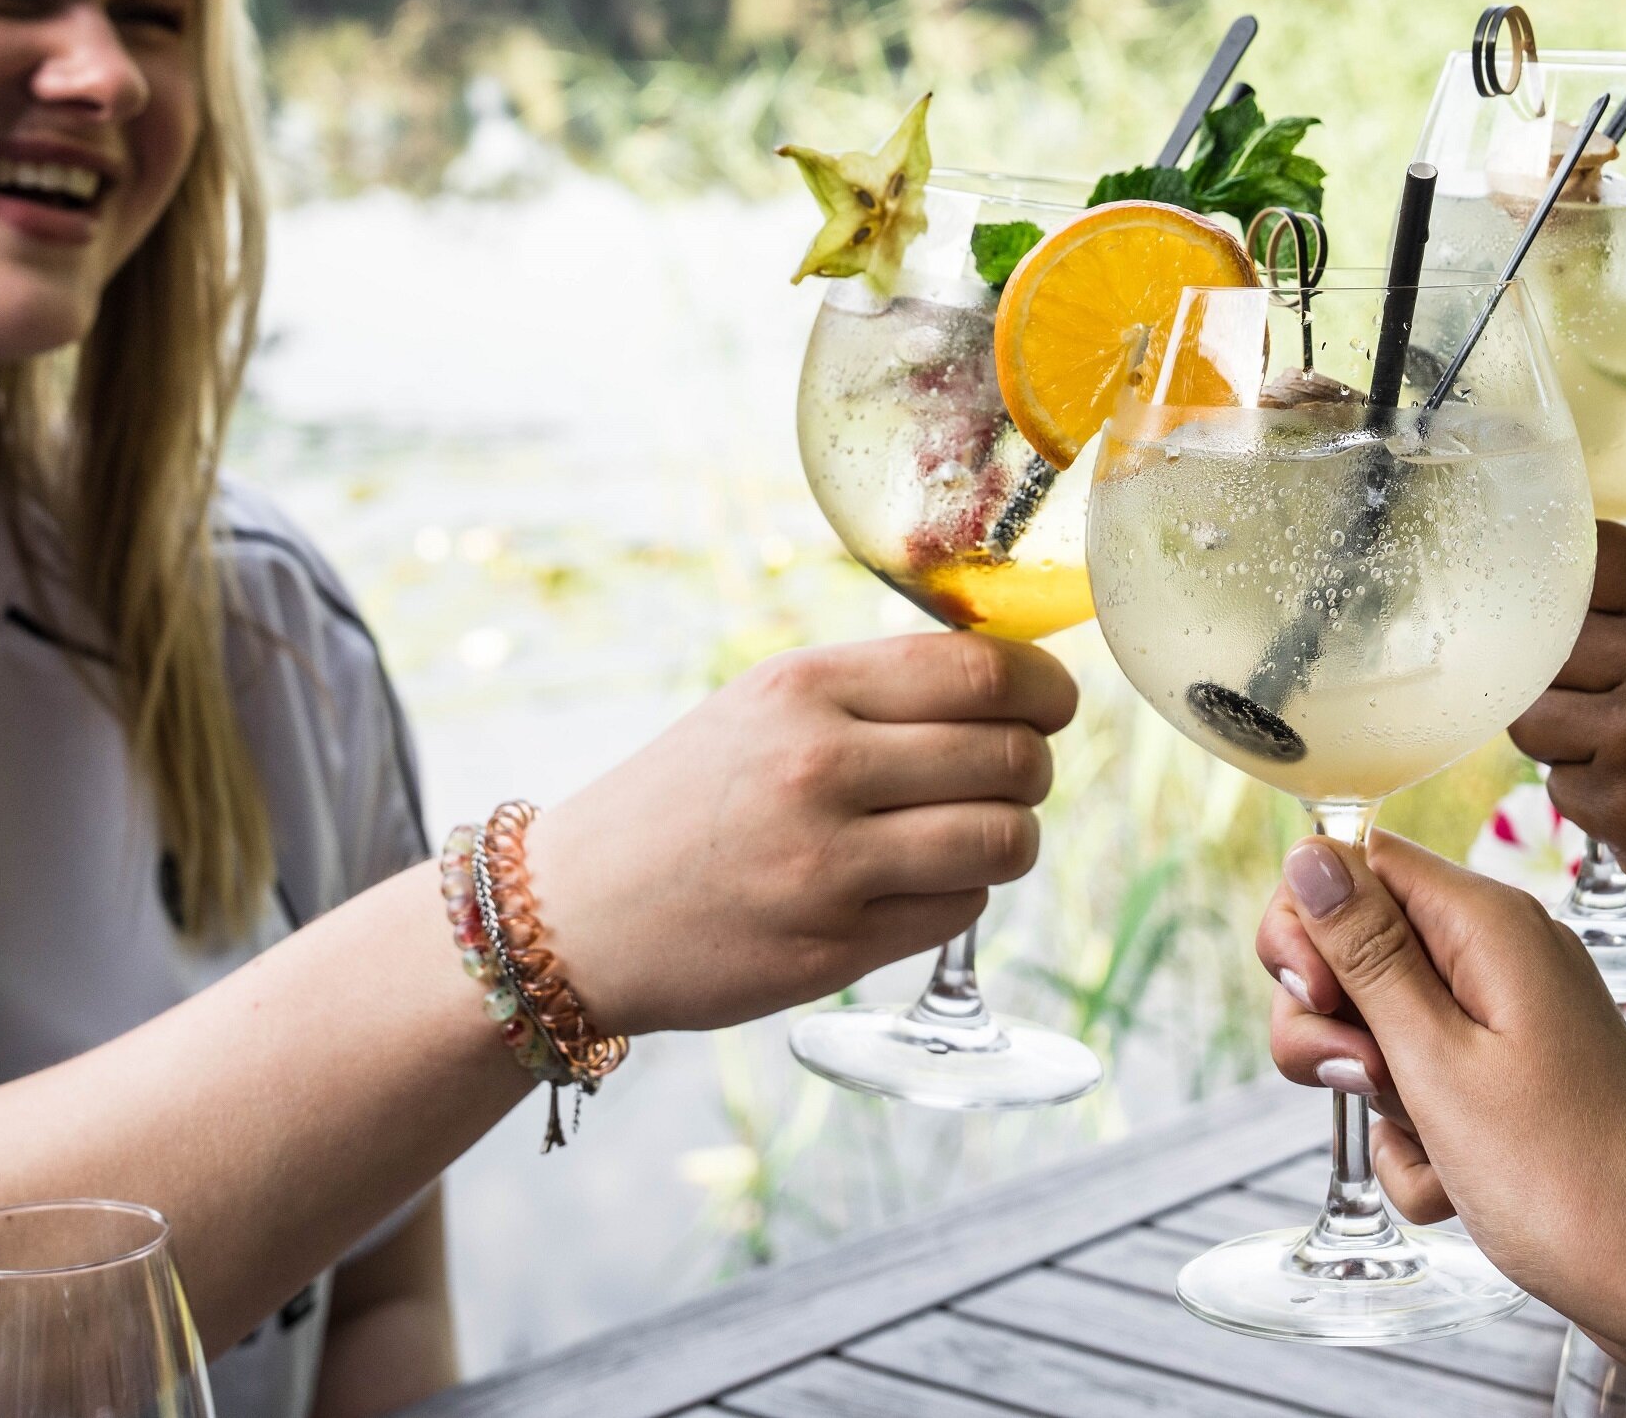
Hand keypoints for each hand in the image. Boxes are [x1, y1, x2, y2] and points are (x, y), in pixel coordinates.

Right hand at [531, 631, 1076, 1034]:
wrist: (572, 913)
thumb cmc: (687, 797)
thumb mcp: (763, 705)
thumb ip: (877, 689)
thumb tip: (1014, 682)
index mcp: (805, 690)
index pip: (985, 675)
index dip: (1047, 691)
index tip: (1053, 704)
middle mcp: (818, 770)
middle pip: (1012, 758)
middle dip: (1033, 766)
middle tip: (1011, 773)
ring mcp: (826, 867)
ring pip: (1005, 841)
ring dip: (1011, 836)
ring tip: (975, 831)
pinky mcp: (831, 950)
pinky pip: (961, 910)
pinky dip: (962, 893)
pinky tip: (916, 883)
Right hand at [1252, 832, 1625, 1396]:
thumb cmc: (1565, 1180)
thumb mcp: (1438, 1062)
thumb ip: (1367, 953)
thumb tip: (1309, 852)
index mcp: (1489, 925)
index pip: (1355, 862)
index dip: (1311, 924)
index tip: (1320, 999)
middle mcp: (1500, 956)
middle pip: (1356, 948)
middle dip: (1329, 1023)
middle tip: (1367, 1079)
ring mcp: (1507, 1022)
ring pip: (1379, 1029)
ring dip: (1378, 1098)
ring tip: (1429, 1143)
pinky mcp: (1510, 1082)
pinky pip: (1422, 1091)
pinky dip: (1420, 1143)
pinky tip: (1457, 1186)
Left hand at [1508, 522, 1625, 981]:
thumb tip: (1586, 582)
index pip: (1592, 554)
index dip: (1568, 584)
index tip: (1567, 610)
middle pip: (1545, 639)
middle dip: (1564, 676)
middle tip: (1612, 711)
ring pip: (1535, 714)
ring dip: (1565, 741)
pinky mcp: (1621, 807)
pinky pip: (1558, 785)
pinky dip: (1591, 802)